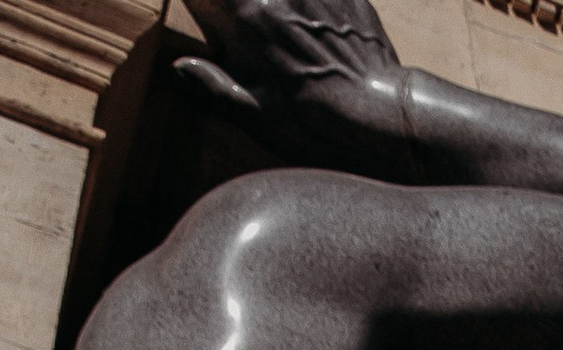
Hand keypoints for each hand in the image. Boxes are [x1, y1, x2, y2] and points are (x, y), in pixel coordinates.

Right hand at [174, 0, 408, 159]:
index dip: (205, 3)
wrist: (384, 118)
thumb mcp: (259, 117)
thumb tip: (179, 68)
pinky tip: (307, 21)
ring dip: (276, 7)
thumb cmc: (319, 125)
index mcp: (254, 17)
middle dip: (238, 6)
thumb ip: (215, 88)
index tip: (207, 11)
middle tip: (238, 19)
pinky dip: (311, 6)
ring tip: (276, 26)